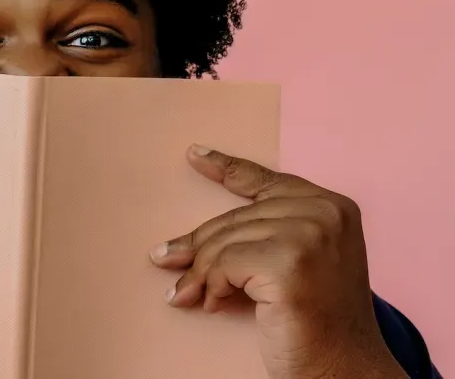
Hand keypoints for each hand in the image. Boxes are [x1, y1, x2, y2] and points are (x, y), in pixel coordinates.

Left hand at [150, 145, 406, 378]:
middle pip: (235, 217)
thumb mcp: (297, 262)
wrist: (347, 370)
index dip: (224, 167)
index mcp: (332, 205)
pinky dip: (211, 287)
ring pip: (224, 242)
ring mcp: (309, 235)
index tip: (193, 154)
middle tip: (165, 260)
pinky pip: (224, 265)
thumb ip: (260, 236)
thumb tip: (180, 245)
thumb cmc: (319, 323)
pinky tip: (213, 304)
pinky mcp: (288, 262)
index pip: (266, 180)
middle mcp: (324, 212)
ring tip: (188, 294)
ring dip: (200, 273)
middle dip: (197, 246)